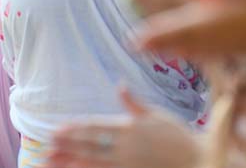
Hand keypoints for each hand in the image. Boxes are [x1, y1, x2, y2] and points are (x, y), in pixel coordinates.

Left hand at [46, 89, 200, 167]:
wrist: (199, 161)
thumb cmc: (180, 137)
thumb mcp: (157, 115)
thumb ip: (135, 103)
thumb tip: (121, 85)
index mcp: (130, 128)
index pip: (95, 127)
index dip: (74, 129)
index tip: (57, 130)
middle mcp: (125, 147)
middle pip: (89, 146)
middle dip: (66, 146)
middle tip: (46, 146)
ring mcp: (127, 164)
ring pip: (92, 163)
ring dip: (70, 161)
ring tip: (51, 161)